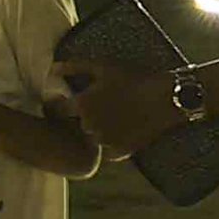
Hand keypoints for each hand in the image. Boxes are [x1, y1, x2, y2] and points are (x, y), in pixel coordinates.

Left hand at [55, 53, 185, 161]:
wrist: (165, 98)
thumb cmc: (133, 79)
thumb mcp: (103, 67)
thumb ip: (75, 66)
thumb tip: (52, 68)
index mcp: (82, 105)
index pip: (56, 110)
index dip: (59, 105)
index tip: (65, 101)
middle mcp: (89, 126)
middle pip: (74, 125)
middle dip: (79, 117)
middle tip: (97, 108)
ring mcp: (104, 141)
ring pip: (90, 139)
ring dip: (94, 132)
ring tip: (110, 118)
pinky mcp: (119, 152)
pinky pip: (105, 151)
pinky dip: (109, 144)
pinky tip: (119, 130)